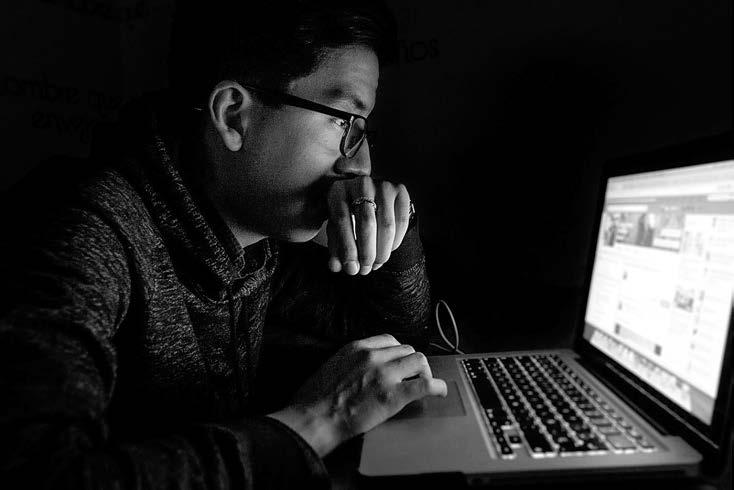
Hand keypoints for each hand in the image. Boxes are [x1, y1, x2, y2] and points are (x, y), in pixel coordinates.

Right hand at [267, 334, 446, 456]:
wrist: (315, 418)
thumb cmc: (316, 398)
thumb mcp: (333, 365)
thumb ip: (352, 361)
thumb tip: (363, 367)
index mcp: (357, 348)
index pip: (389, 340)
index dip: (398, 352)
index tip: (399, 361)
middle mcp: (374, 356)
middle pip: (407, 350)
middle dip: (411, 363)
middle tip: (411, 376)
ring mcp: (386, 375)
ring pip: (419, 361)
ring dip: (423, 372)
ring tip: (421, 383)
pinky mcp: (395, 396)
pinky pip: (425, 385)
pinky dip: (437, 387)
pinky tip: (440, 391)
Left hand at [313, 176, 411, 274]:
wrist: (368, 197)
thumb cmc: (348, 217)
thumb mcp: (337, 231)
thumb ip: (335, 249)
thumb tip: (336, 267)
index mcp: (338, 190)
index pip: (342, 220)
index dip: (347, 248)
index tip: (351, 269)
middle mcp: (361, 183)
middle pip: (366, 223)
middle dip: (367, 252)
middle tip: (365, 270)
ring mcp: (383, 185)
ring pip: (387, 225)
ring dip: (382, 251)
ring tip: (376, 265)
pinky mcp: (401, 191)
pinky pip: (402, 222)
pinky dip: (396, 241)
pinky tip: (388, 251)